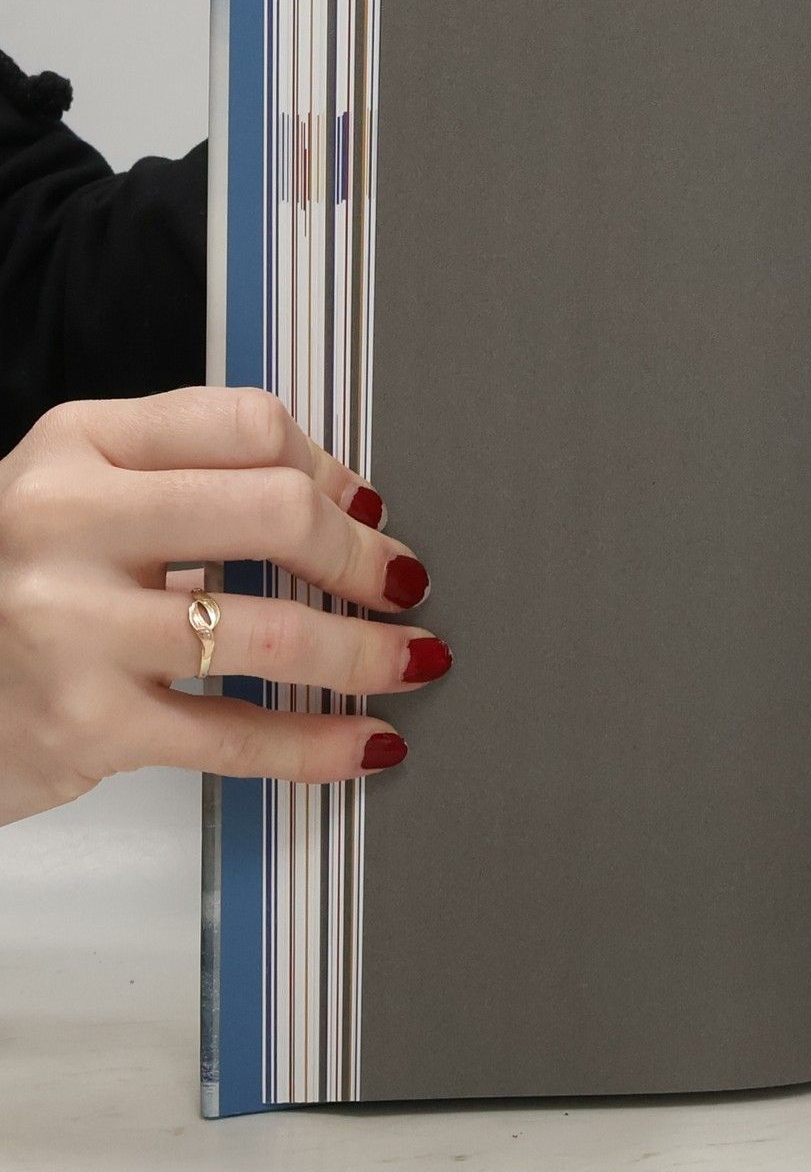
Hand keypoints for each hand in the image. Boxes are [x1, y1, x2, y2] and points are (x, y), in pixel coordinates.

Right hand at [0, 387, 448, 826]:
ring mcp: (71, 628)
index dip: (330, 471)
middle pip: (276, 514)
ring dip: (369, 653)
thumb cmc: (9, 589)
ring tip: (410, 658)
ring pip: (275, 632)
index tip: (366, 509)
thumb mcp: (76, 498)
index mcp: (75, 446)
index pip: (247, 426)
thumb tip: (343, 504)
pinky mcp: (87, 725)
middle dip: (364, 556)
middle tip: (401, 584)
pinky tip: (371, 740)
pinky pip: (240, 735)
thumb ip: (187, 479)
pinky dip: (324, 744)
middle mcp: (65, 524)